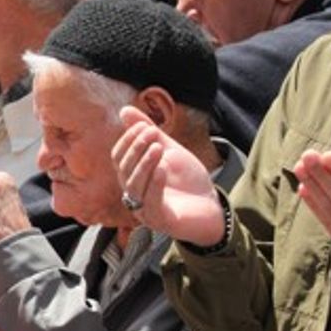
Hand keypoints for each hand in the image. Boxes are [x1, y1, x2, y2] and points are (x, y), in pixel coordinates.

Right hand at [112, 107, 224, 245]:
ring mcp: (145, 210)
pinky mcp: (161, 221)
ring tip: (158, 148)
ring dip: (144, 164)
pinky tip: (163, 168)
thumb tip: (124, 109)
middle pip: (123, 170)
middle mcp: (133, 195)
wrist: (212, 207)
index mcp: (131, 177)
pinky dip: (155, 184)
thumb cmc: (188, 181)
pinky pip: (151, 203)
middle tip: (152, 133)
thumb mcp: (168, 151)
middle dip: (136, 150)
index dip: (127, 140)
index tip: (144, 125)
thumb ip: (148, 133)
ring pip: (134, 186)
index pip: (118, 157)